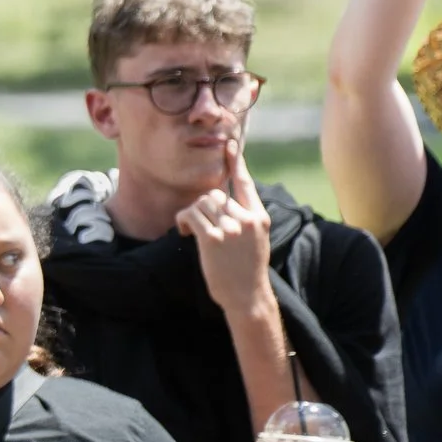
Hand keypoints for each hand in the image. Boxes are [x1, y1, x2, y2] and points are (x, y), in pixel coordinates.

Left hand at [177, 142, 274, 315]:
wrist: (247, 295)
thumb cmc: (247, 270)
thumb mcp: (256, 239)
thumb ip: (246, 218)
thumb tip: (227, 202)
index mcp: (259, 217)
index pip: (245, 183)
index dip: (236, 162)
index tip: (229, 145)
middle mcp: (246, 218)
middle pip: (214, 193)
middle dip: (201, 206)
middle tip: (197, 223)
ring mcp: (230, 228)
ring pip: (201, 202)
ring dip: (191, 214)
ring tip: (192, 230)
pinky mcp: (212, 238)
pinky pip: (190, 215)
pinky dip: (183, 221)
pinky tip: (185, 233)